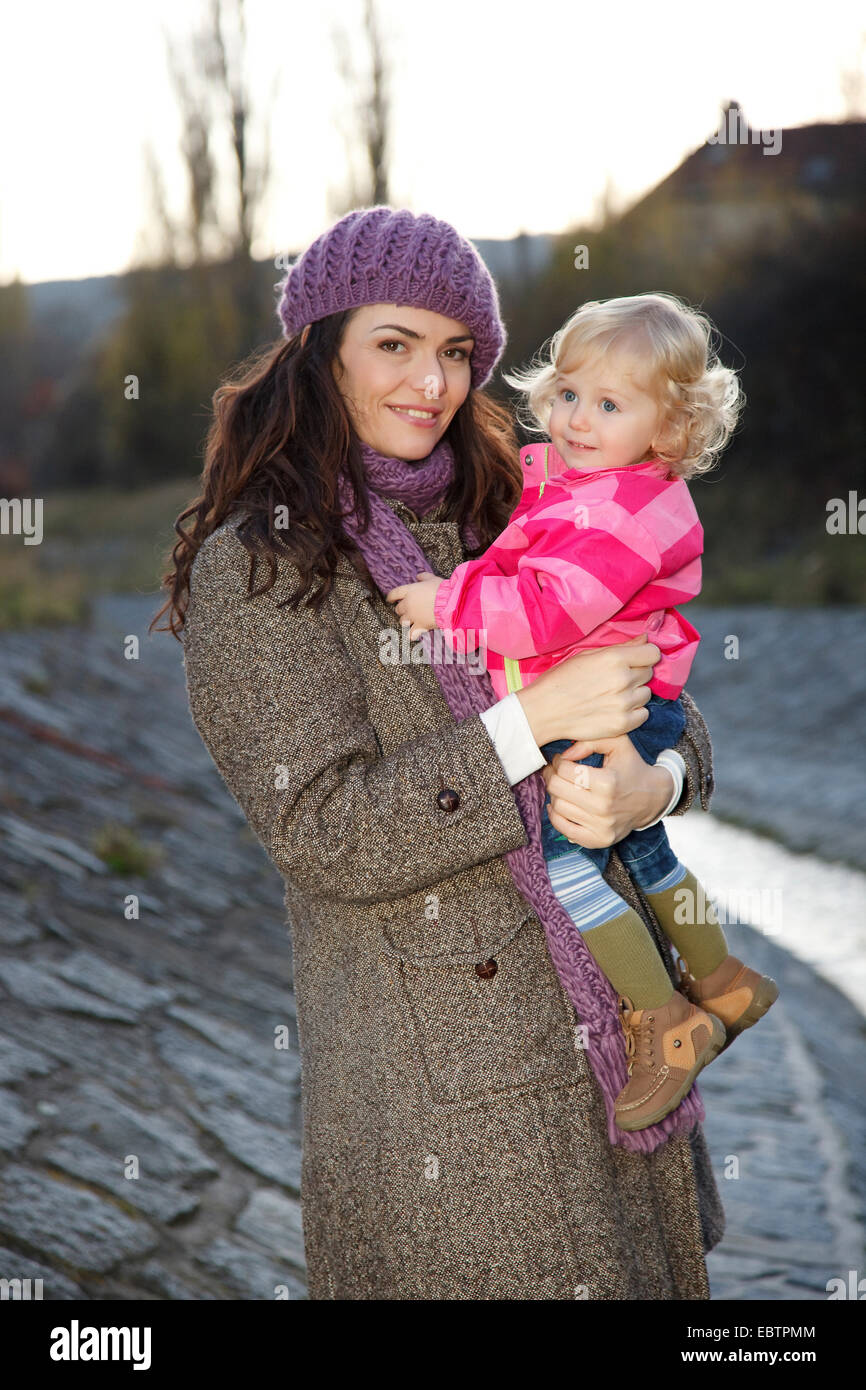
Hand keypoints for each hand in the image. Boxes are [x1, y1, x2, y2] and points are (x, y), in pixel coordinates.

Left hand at [385, 572, 442, 638]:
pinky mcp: (419, 626)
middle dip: (401, 610)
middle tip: (407, 610)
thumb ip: (424, 577)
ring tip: (411, 621)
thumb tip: (418, 576)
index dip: (391, 597)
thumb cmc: (442, 590)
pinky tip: (412, 636)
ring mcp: (412, 616)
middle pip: (398, 609)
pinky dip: (411, 635)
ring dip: (406, 621)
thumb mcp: (433, 579)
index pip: (394, 594)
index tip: (389, 599)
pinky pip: (411, 633)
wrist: (450, 603)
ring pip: (402, 621)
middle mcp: (408, 604)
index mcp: (409, 591)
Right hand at [515, 635, 660, 747]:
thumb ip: (619, 648)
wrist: (543, 711)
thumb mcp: (586, 656)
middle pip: (649, 672)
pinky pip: (643, 714)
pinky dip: (633, 712)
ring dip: (634, 693)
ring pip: (646, 694)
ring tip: (613, 696)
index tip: (636, 660)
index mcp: (614, 659)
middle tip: (616, 679)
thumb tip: (645, 639)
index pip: (652, 653)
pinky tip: (615, 709)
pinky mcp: (622, 724)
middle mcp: (623, 680)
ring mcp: (624, 704)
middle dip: (636, 673)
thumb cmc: (560, 681)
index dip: (645, 655)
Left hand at [541, 733, 674, 848]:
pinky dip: (556, 816)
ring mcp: (601, 827)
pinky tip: (561, 804)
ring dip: (554, 794)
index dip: (558, 762)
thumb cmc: (631, 766)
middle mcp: (603, 807)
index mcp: (607, 782)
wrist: (653, 798)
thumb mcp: (618, 743)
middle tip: (555, 771)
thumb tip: (565, 754)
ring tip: (561, 786)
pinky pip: (563, 829)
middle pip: (557, 789)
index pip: (565, 770)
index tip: (562, 759)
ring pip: (557, 808)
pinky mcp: (598, 840)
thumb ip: (590, 740)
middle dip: (552, 776)